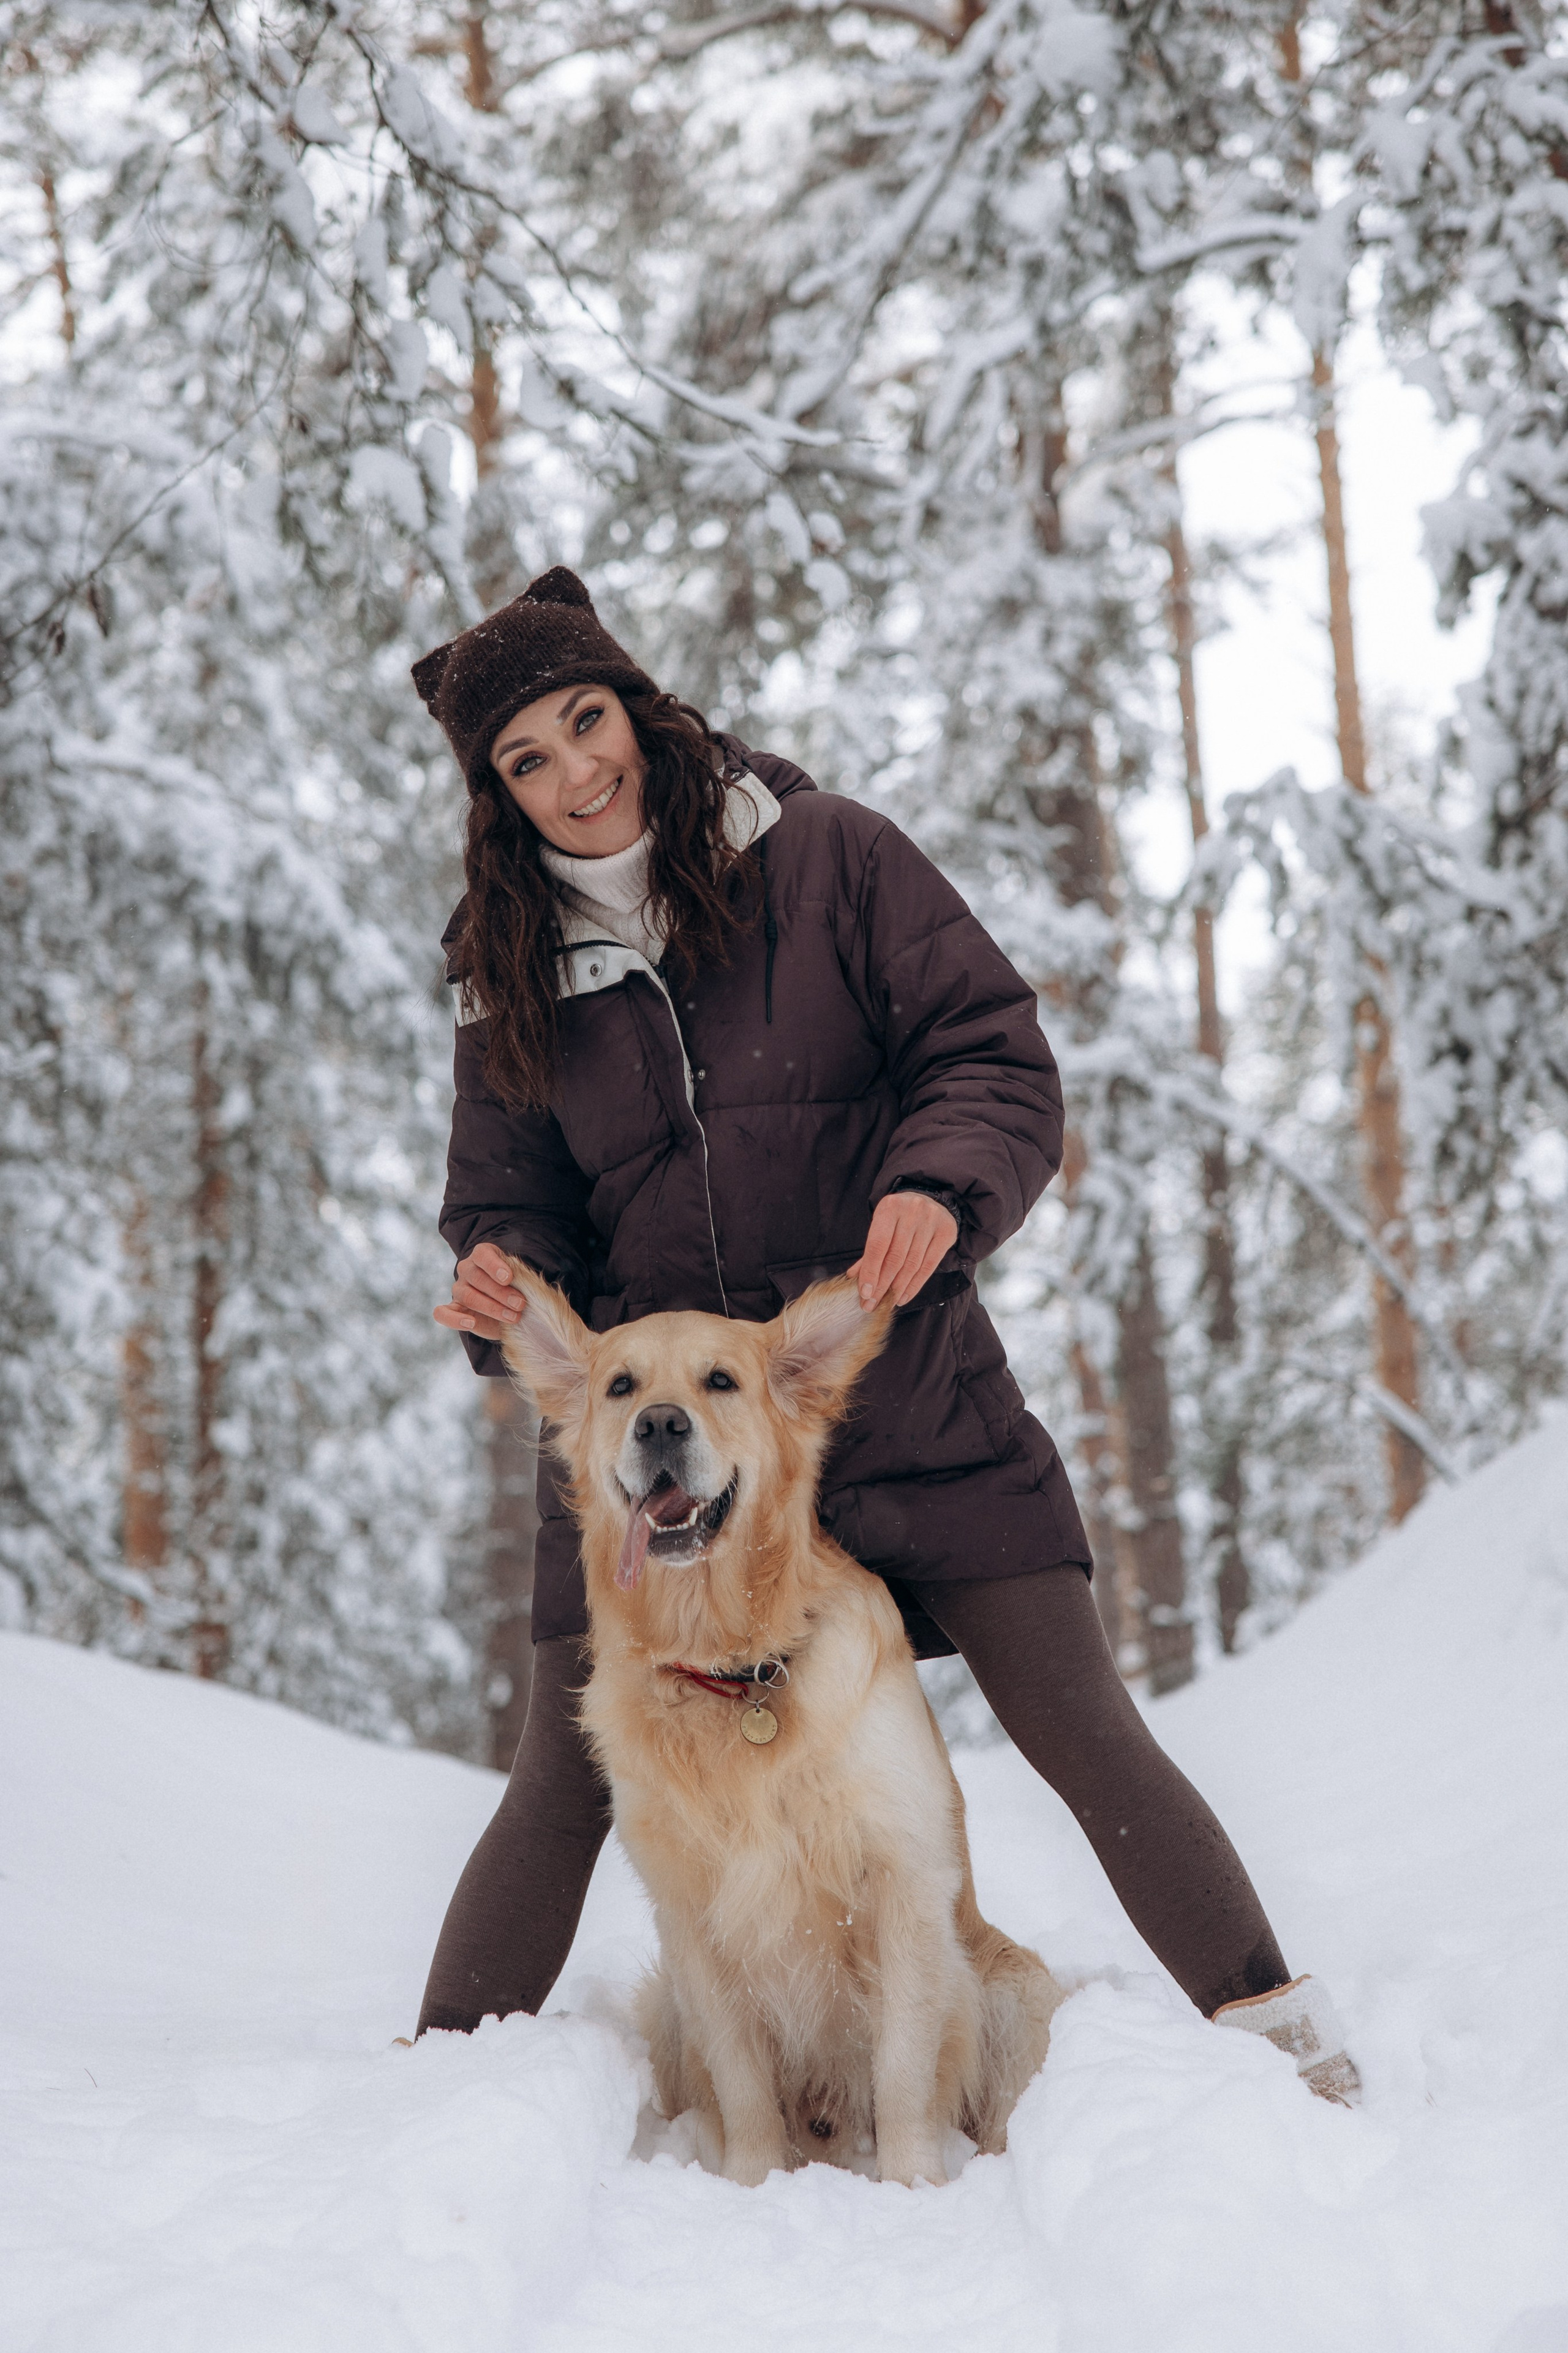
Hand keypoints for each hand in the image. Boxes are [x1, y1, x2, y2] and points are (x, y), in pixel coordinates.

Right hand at [434, 1241, 522, 1344]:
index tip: (509, 1278)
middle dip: (501, 1293)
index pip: (483, 1255)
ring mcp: (458, 1289)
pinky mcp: (453, 1309)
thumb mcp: (521, 1279)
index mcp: (483, 1255)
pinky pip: (442, 1313)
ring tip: (512, 1317)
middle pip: (477, 1278)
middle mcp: (467, 1269)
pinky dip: (454, 1319)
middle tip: (520, 1304)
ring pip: (467, 1296)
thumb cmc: (516, 1288)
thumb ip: (521, 1278)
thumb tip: (527, 1284)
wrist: (509, 1307)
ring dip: (491, 1307)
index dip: (494, 1266)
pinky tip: (470, 1323)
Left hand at [848, 1193, 958, 1310]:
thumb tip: (854, 1278)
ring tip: (887, 1303)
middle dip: (882, 1285)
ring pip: (912, 1264)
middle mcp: (912, 1211)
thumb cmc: (899, 1217)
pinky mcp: (946, 1232)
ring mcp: (931, 1221)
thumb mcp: (881, 1226)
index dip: (870, 1272)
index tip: (865, 1293)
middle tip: (872, 1304)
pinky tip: (903, 1297)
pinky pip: (929, 1266)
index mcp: (889, 1207)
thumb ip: (870, 1252)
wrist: (930, 1200)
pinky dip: (915, 1285)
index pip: (878, 1245)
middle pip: (895, 1257)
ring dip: (897, 1288)